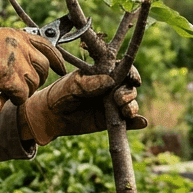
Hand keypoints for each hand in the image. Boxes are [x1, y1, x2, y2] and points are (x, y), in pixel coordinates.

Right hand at [0, 28, 66, 110]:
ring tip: (6, 94)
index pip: (46, 44)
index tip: (61, 69)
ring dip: (22, 92)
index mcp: (15, 34)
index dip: (57, 59)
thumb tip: (31, 64)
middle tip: (25, 88)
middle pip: (42, 67)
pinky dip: (14, 101)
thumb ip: (13, 48)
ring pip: (33, 83)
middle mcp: (18, 44)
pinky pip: (22, 95)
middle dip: (37, 80)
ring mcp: (14, 60)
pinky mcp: (8, 76)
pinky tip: (1, 102)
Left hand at [20, 67, 148, 144]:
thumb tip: (110, 81)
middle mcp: (111, 88)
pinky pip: (127, 122)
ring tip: (126, 112)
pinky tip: (141, 122)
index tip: (133, 79)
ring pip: (130, 104)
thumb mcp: (72, 85)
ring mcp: (112, 104)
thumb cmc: (60, 94)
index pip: (122, 69)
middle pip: (129, 87)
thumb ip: (89, 83)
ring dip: (132, 107)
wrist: (51, 116)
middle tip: (120, 99)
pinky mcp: (112, 120)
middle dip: (129, 93)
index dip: (131, 73)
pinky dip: (136, 122)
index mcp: (103, 73)